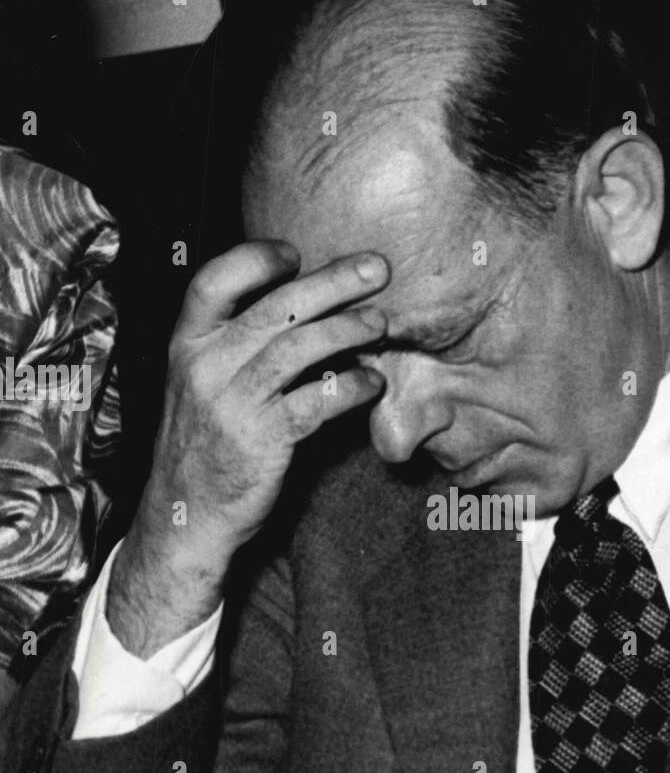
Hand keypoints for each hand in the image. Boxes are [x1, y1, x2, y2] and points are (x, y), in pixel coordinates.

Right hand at [109, 241, 388, 655]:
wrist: (185, 519)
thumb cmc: (203, 445)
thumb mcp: (199, 385)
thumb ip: (234, 345)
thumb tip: (299, 305)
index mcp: (186, 345)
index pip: (214, 281)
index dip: (256, 259)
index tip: (296, 253)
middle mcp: (205, 367)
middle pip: (275, 307)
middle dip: (333, 282)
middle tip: (377, 269)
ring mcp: (232, 402)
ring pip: (300, 348)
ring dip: (349, 330)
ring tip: (381, 324)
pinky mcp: (262, 439)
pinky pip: (316, 401)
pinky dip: (351, 386)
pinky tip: (372, 381)